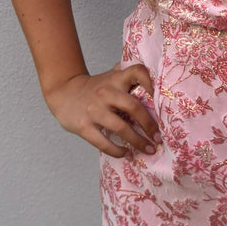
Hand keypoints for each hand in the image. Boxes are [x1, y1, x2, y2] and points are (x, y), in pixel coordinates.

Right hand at [43, 63, 159, 158]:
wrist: (63, 93)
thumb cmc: (95, 88)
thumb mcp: (110, 76)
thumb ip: (128, 75)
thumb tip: (157, 80)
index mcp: (116, 78)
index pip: (137, 72)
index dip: (152, 84)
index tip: (163, 102)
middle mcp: (106, 92)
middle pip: (133, 106)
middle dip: (149, 125)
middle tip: (159, 138)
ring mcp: (94, 110)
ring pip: (121, 128)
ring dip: (138, 141)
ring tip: (148, 150)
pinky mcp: (84, 126)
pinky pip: (103, 142)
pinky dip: (117, 150)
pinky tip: (126, 153)